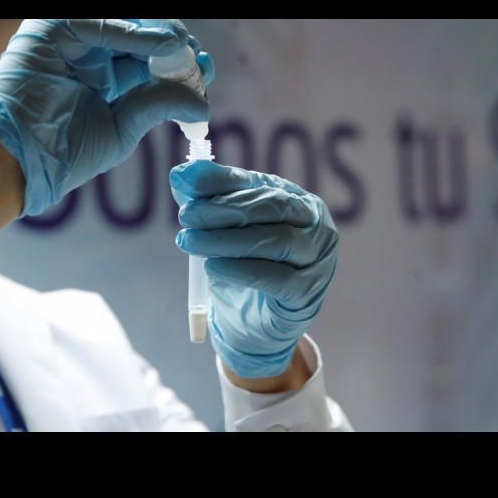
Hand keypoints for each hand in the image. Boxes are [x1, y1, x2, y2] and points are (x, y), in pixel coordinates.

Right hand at [0, 19, 213, 216]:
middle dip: (173, 45)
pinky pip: (98, 24)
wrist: (22, 160)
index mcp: (106, 77)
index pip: (149, 59)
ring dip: (158, 35)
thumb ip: (156, 105)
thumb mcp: (122, 127)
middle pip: (140, 36)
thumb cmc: (66, 151)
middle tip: (198, 58)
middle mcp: (90, 53)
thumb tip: (201, 103)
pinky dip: (132, 32)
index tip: (205, 70)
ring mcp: (71, 39)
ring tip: (183, 49)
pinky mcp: (50, 29)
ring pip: (123, 25)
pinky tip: (163, 44)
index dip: (178, 62)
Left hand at [170, 161, 338, 378]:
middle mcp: (315, 225)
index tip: (183, 183)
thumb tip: (180, 173)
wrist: (252, 325)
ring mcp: (317, 259)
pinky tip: (213, 267)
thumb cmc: (241, 268)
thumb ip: (205, 200)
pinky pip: (278, 279)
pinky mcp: (308, 293)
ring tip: (190, 242)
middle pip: (273, 207)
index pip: (259, 184)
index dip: (221, 181)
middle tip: (186, 215)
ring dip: (228, 240)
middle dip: (224, 209)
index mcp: (296, 200)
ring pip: (277, 241)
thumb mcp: (222, 230)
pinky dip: (242, 270)